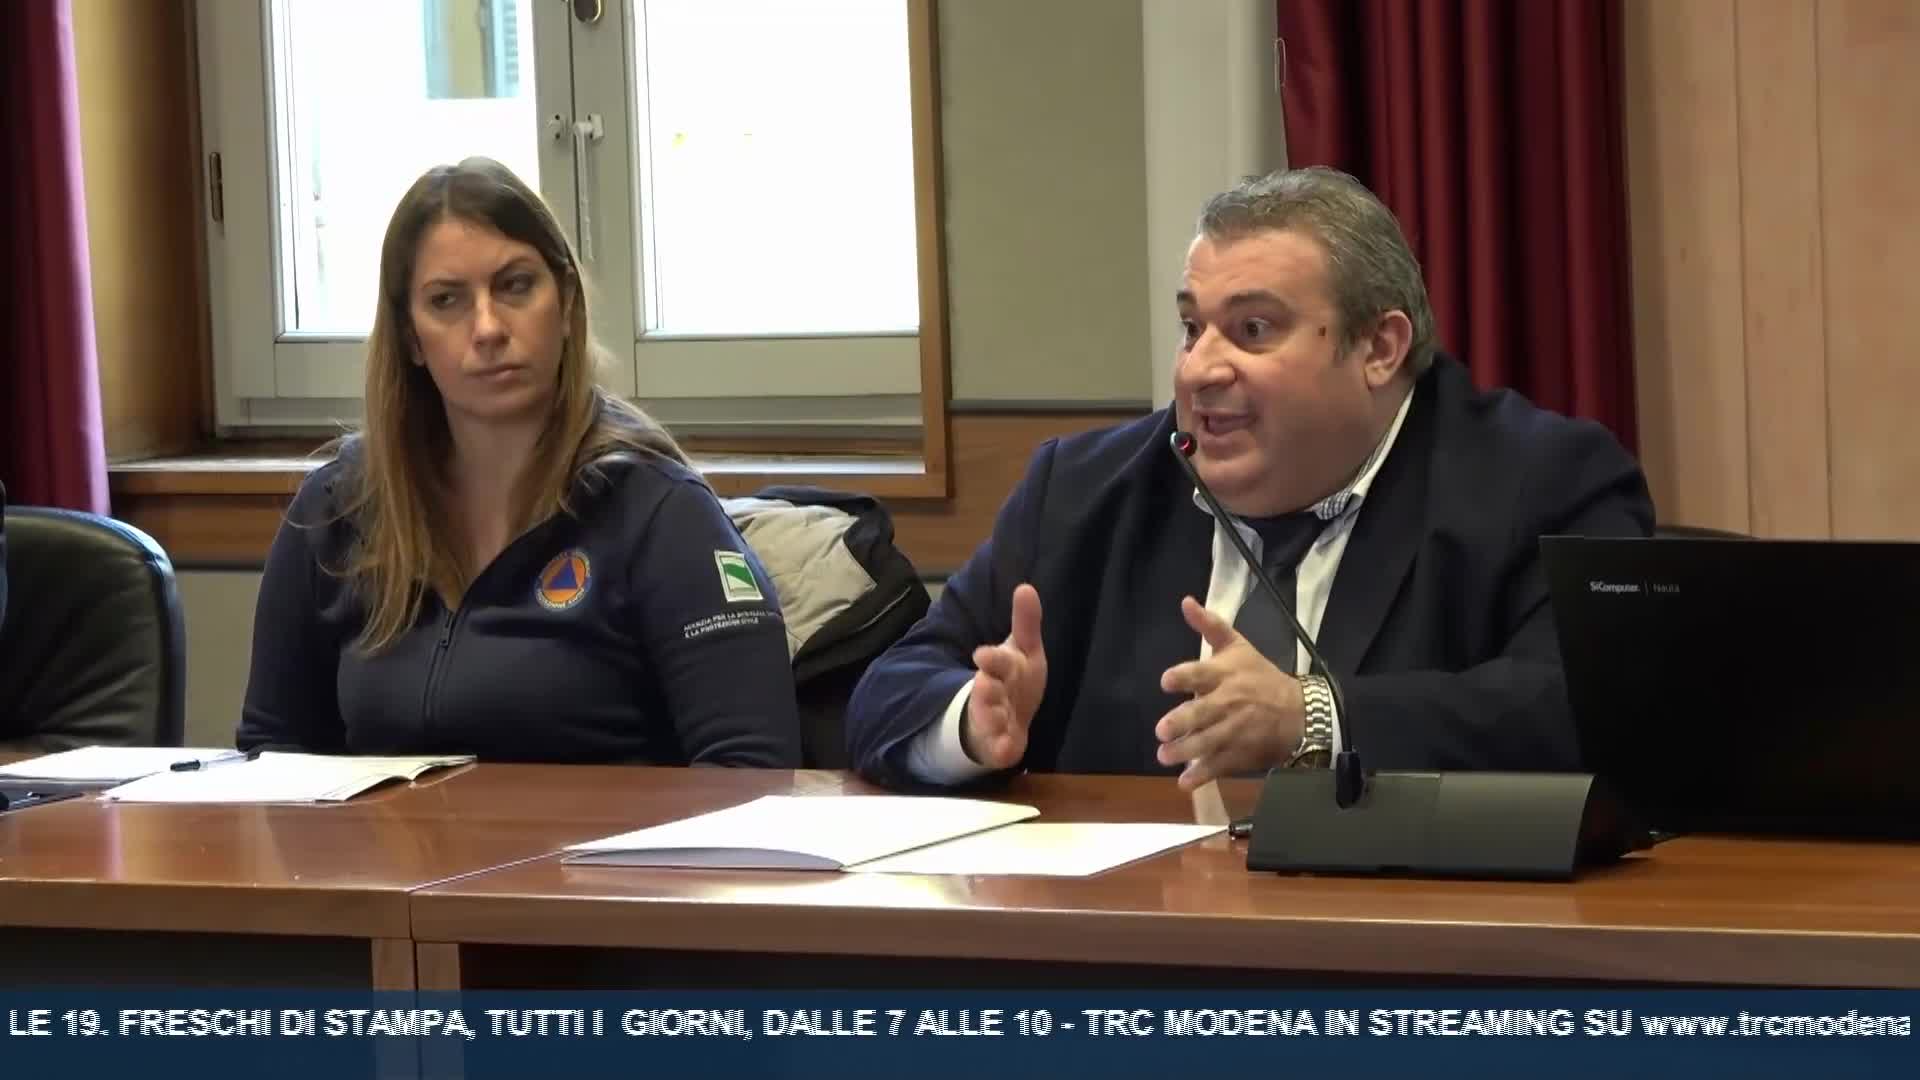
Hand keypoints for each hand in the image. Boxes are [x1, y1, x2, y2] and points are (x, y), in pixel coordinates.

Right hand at [962, 584, 1046, 768]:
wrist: (1002, 722)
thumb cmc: (1014, 680)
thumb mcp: (1023, 651)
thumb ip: (1026, 622)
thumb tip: (1026, 586)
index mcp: (1000, 668)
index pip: (995, 661)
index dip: (990, 659)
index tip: (982, 655)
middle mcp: (992, 694)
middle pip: (986, 691)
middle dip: (986, 688)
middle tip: (986, 684)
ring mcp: (993, 721)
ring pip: (988, 719)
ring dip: (991, 717)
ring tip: (998, 717)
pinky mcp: (998, 746)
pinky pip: (999, 749)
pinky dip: (1002, 748)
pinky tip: (1008, 749)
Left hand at [1155, 595, 1304, 790]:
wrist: (1300, 712)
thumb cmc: (1261, 677)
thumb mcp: (1238, 647)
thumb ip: (1210, 626)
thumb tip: (1185, 601)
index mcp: (1226, 674)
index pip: (1203, 673)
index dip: (1184, 676)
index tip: (1166, 681)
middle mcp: (1229, 702)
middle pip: (1204, 712)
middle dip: (1183, 722)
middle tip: (1161, 730)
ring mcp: (1234, 730)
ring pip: (1208, 742)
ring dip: (1186, 751)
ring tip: (1164, 756)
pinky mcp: (1240, 753)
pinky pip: (1219, 766)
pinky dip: (1203, 776)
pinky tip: (1185, 783)